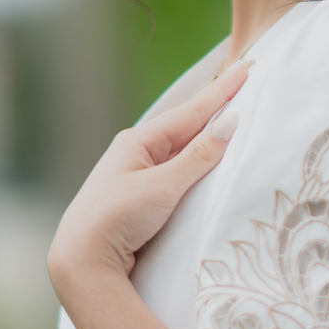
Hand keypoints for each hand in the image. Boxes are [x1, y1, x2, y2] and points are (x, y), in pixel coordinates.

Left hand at [48, 59, 248, 301]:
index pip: (190, 112)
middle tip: (241, 86)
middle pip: (185, 127)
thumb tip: (229, 123)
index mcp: (138, 141)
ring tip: (229, 119)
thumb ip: (199, 156)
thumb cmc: (117, 218)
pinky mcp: (137, 198)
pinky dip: (193, 161)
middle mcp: (135, 153)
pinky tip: (202, 161)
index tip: (246, 68)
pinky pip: (174, 170)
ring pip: (179, 149)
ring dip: (205, 136)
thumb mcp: (162, 185)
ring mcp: (134, 175)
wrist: (82, 260)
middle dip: (213, 109)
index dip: (221, 92)